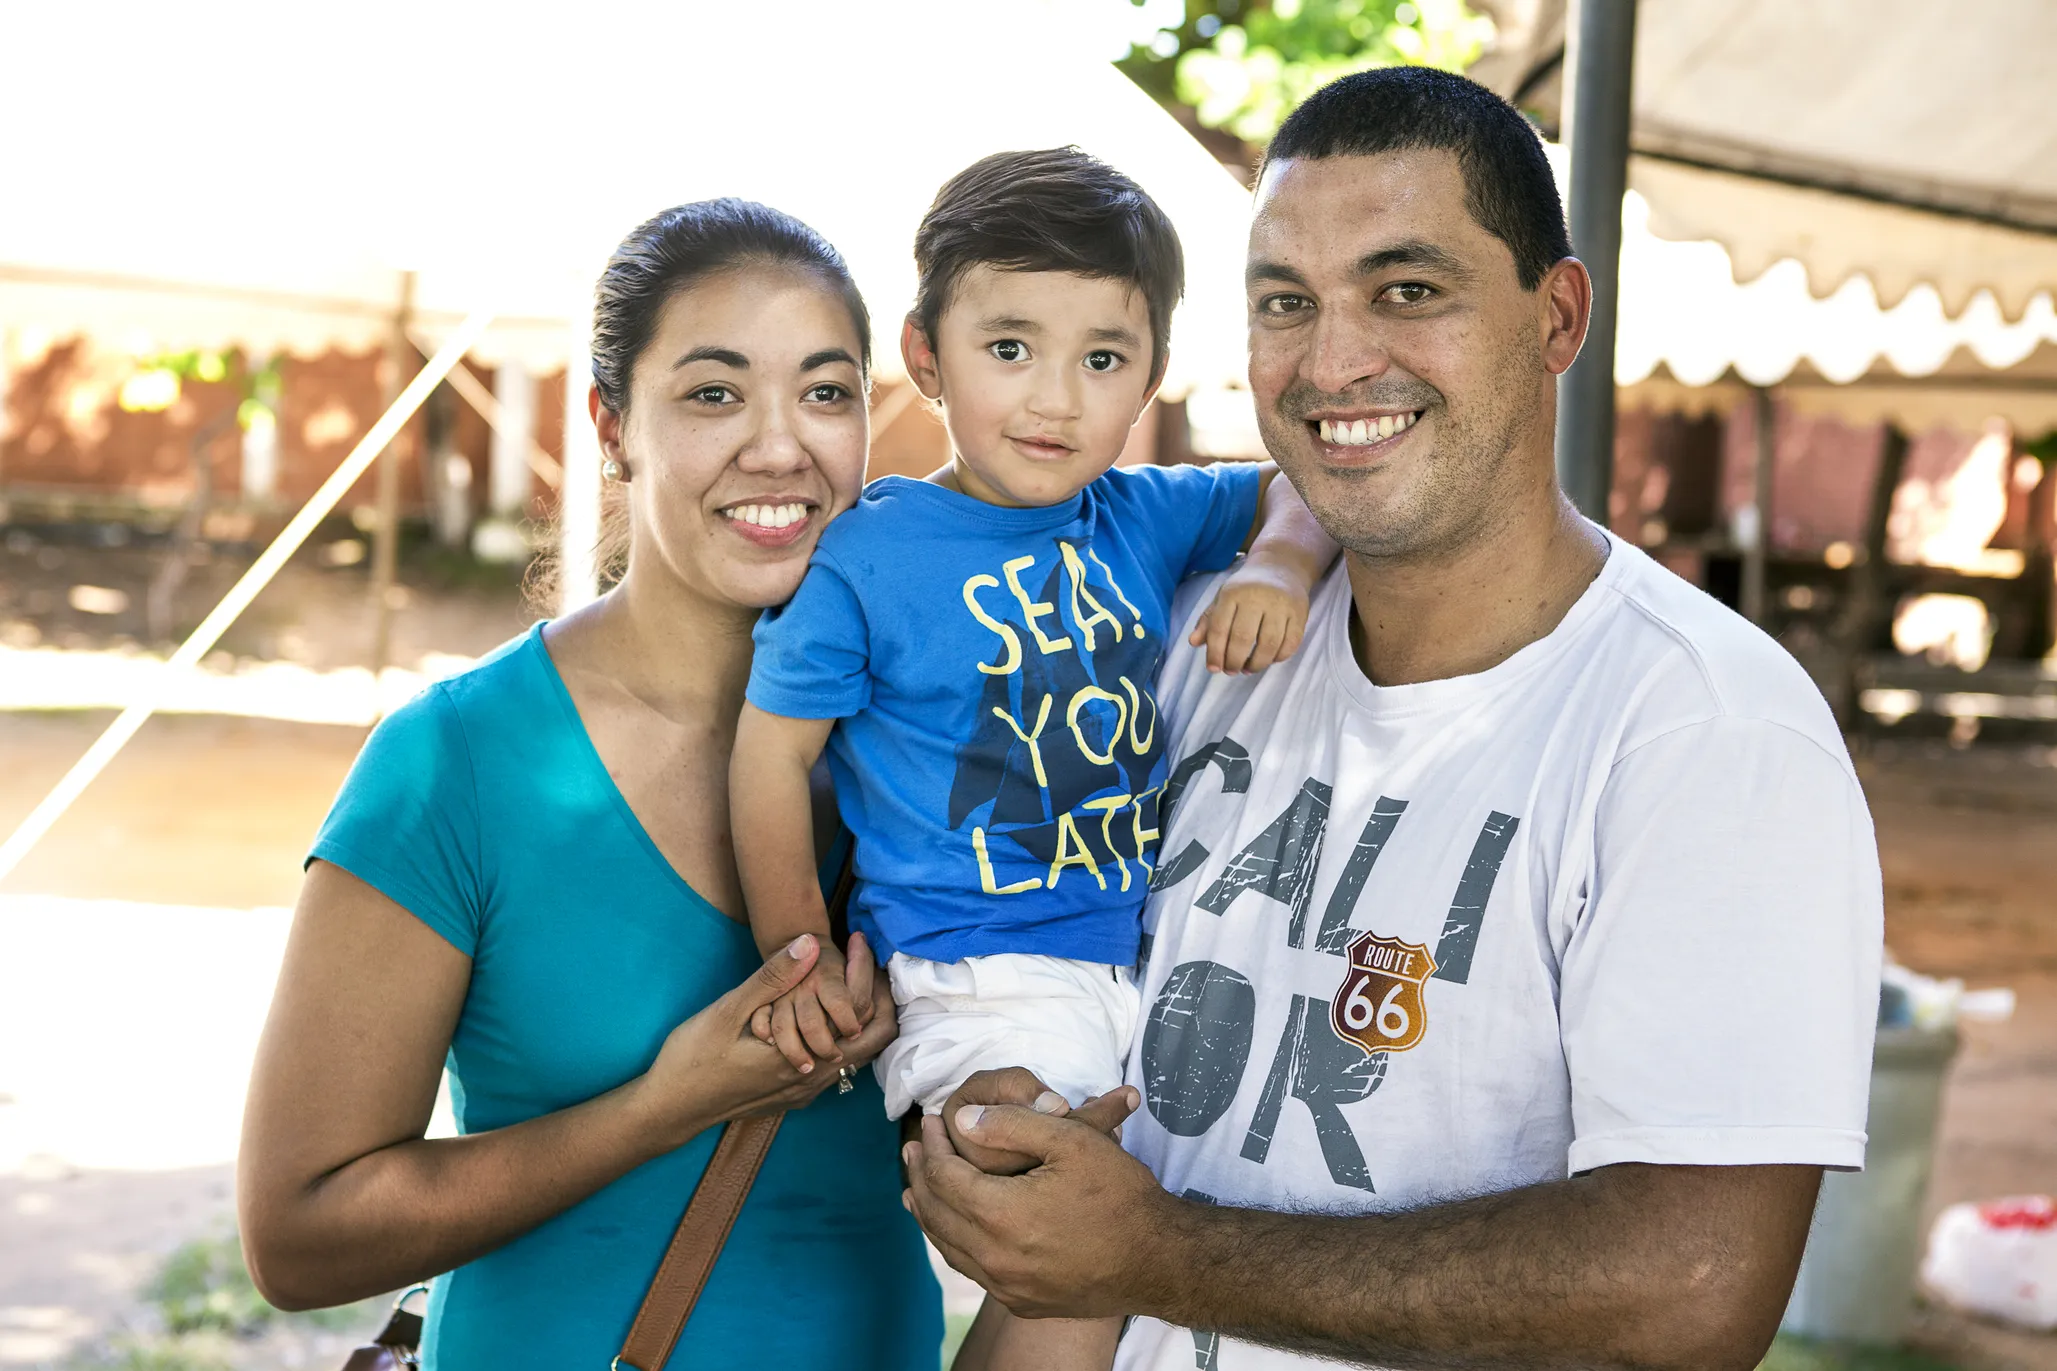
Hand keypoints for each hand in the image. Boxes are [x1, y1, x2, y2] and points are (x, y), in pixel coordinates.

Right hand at [635, 933, 894, 1149]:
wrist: (670, 1109)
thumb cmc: (694, 1058)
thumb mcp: (728, 1011)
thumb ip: (772, 979)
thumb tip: (811, 943)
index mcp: (807, 1055)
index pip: (863, 1013)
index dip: (866, 972)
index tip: (856, 940)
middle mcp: (816, 1078)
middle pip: (875, 1038)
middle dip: (876, 994)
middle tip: (862, 958)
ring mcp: (807, 1090)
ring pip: (856, 1051)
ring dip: (858, 1013)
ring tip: (845, 975)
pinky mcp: (796, 1095)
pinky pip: (834, 1063)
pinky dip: (839, 1032)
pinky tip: (819, 1009)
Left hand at [904, 1086, 1168, 1319]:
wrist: (1160, 1260)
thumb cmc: (1121, 1195)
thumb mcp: (1071, 1140)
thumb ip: (1011, 1125)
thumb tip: (963, 1119)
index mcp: (1002, 1216)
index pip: (944, 1177)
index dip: (934, 1145)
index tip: (931, 1121)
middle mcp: (996, 1259)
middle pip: (936, 1213)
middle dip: (920, 1175)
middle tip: (913, 1147)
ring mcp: (1007, 1287)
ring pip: (948, 1246)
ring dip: (928, 1211)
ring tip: (917, 1187)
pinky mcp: (1021, 1302)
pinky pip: (971, 1269)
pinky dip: (952, 1242)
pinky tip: (955, 1227)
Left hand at [1189, 554, 1310, 674]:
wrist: (1281, 568)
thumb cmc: (1246, 588)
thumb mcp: (1223, 598)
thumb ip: (1208, 621)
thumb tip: (1193, 642)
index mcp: (1233, 593)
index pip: (1220, 628)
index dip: (1215, 653)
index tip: (1213, 668)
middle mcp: (1257, 597)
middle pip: (1243, 639)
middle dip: (1235, 662)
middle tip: (1232, 671)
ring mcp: (1281, 605)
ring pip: (1269, 644)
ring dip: (1257, 664)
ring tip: (1248, 668)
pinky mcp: (1300, 613)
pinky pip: (1290, 643)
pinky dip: (1278, 658)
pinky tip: (1269, 660)